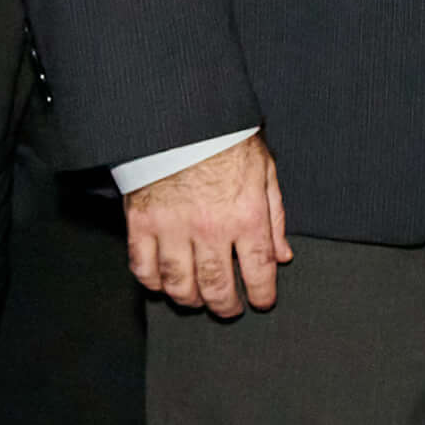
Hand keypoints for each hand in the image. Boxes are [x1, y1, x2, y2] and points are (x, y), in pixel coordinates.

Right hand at [127, 137, 291, 316]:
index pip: (259, 271)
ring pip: (179, 284)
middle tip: (229, 308)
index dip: (263, 294)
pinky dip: (152, 281)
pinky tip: (162, 282)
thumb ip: (274, 217)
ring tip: (197, 299)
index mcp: (245, 215)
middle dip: (226, 306)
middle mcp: (209, 228)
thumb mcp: (264, 170)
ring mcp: (172, 228)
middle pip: (217, 286)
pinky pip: (143, 267)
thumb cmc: (225, 139)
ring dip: (190, 299)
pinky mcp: (141, 223)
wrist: (181, 115)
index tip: (262, 301)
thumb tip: (282, 256)